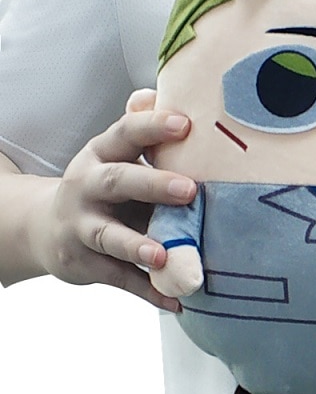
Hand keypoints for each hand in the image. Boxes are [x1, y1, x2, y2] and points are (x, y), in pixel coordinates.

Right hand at [33, 90, 196, 310]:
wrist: (48, 228)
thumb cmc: (104, 184)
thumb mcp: (116, 155)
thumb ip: (140, 130)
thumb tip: (157, 93)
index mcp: (101, 154)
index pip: (125, 133)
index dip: (152, 127)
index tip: (184, 124)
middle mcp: (87, 187)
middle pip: (117, 182)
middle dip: (152, 184)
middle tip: (189, 190)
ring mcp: (82, 227)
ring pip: (108, 236)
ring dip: (137, 245)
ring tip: (163, 254)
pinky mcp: (85, 263)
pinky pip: (118, 278)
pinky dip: (147, 291)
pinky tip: (175, 299)